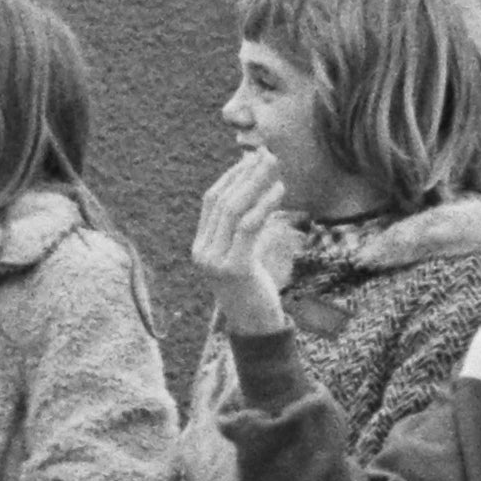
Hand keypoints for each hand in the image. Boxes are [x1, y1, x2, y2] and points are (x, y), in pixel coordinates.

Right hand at [188, 148, 297, 334]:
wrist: (255, 327)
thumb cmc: (254, 289)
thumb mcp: (245, 255)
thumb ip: (245, 229)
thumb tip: (258, 191)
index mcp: (200, 247)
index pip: (211, 202)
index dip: (231, 177)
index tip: (251, 159)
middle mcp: (202, 253)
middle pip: (221, 202)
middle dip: (245, 174)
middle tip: (266, 154)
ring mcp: (214, 262)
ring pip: (233, 211)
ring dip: (255, 183)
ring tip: (274, 165)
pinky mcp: (233, 269)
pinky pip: (249, 227)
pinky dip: (265, 204)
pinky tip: (280, 191)